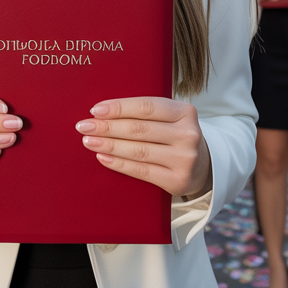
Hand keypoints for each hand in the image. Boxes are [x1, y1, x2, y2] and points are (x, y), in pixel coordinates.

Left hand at [76, 96, 211, 197]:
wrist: (203, 165)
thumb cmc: (176, 135)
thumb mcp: (171, 118)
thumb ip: (146, 112)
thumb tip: (103, 111)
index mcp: (185, 111)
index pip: (146, 107)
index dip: (118, 108)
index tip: (95, 110)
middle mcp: (188, 134)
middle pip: (139, 129)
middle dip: (107, 127)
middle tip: (84, 126)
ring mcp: (184, 159)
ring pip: (138, 150)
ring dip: (109, 145)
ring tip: (88, 141)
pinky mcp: (177, 180)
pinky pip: (141, 171)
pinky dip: (119, 164)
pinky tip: (103, 157)